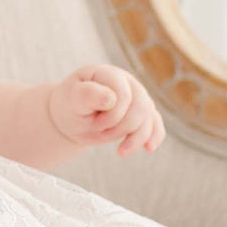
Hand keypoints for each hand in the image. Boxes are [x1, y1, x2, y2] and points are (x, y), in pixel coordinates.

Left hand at [47, 64, 164, 156]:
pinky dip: (154, 137)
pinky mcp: (143, 113)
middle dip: (121, 127)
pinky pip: (155, 124)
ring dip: (135, 138)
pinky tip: (149, 149)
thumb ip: (88, 95)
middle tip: (100, 132)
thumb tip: (111, 98)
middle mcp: (127, 82)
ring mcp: (138, 96)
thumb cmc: (70, 106)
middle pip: (140, 107)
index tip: (92, 122)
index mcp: (108, 74)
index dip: (111, 116)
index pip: (123, 95)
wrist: (71, 117)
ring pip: (149, 118)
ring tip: (121, 152)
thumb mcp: (71, 101)